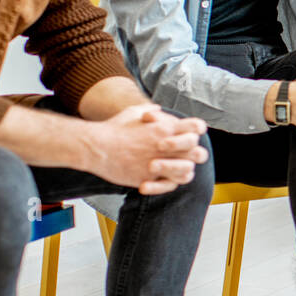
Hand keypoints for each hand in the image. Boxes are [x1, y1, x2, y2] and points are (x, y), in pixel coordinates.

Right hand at [90, 104, 208, 194]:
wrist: (96, 147)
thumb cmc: (113, 128)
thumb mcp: (134, 112)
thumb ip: (151, 111)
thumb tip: (158, 110)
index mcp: (166, 128)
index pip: (197, 127)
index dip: (196, 130)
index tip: (189, 134)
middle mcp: (167, 146)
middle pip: (199, 153)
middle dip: (194, 154)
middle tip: (183, 155)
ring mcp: (160, 164)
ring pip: (188, 172)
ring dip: (183, 170)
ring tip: (171, 168)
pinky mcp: (149, 179)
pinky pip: (170, 185)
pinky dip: (168, 183)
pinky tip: (158, 179)